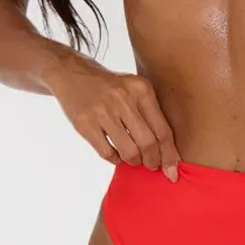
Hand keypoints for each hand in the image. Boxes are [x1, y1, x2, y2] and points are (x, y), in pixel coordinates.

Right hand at [44, 52, 180, 179]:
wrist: (72, 74)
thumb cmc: (110, 87)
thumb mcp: (134, 89)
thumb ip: (150, 114)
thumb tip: (167, 152)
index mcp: (142, 89)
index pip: (163, 130)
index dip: (169, 155)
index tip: (172, 170)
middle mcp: (124, 99)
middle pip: (148, 143)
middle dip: (153, 161)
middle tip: (151, 165)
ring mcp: (103, 112)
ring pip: (129, 151)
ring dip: (134, 161)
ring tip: (134, 159)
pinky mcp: (85, 123)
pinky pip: (107, 153)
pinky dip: (115, 159)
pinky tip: (116, 155)